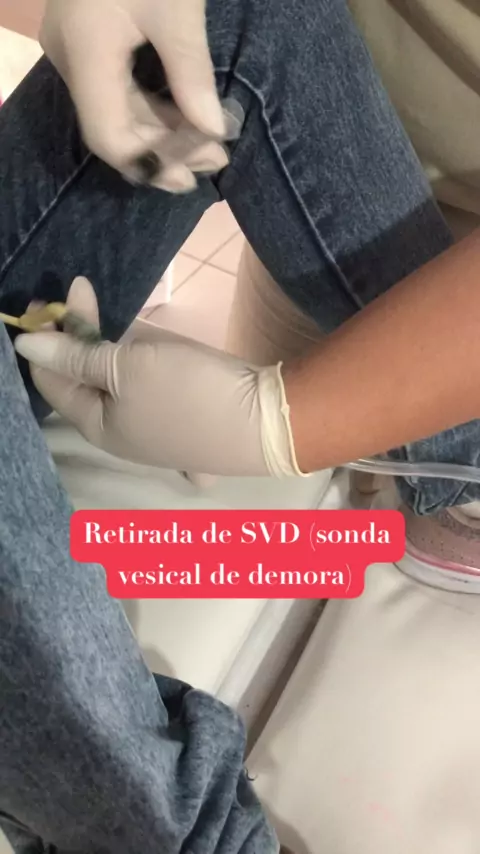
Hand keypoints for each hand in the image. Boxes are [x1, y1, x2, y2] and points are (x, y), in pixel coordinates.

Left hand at [15, 278, 303, 476]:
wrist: (267, 423)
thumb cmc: (189, 393)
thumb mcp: (126, 367)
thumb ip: (76, 355)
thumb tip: (25, 344)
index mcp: (97, 425)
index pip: (52, 379)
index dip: (47, 335)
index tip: (53, 293)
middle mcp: (122, 434)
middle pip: (86, 380)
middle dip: (80, 336)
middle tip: (82, 290)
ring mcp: (157, 433)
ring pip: (120, 387)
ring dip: (110, 354)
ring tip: (115, 322)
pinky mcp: (188, 424)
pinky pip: (155, 398)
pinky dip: (146, 382)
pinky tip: (150, 378)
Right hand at [41, 0, 230, 190]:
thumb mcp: (177, 6)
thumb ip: (192, 75)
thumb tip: (214, 132)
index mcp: (84, 51)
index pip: (108, 135)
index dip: (150, 162)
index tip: (193, 175)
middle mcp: (71, 58)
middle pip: (114, 127)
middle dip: (166, 149)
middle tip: (216, 158)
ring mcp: (76, 48)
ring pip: (118, 110)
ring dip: (164, 131)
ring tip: (211, 143)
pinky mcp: (88, 39)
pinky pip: (118, 88)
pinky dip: (154, 106)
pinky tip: (188, 117)